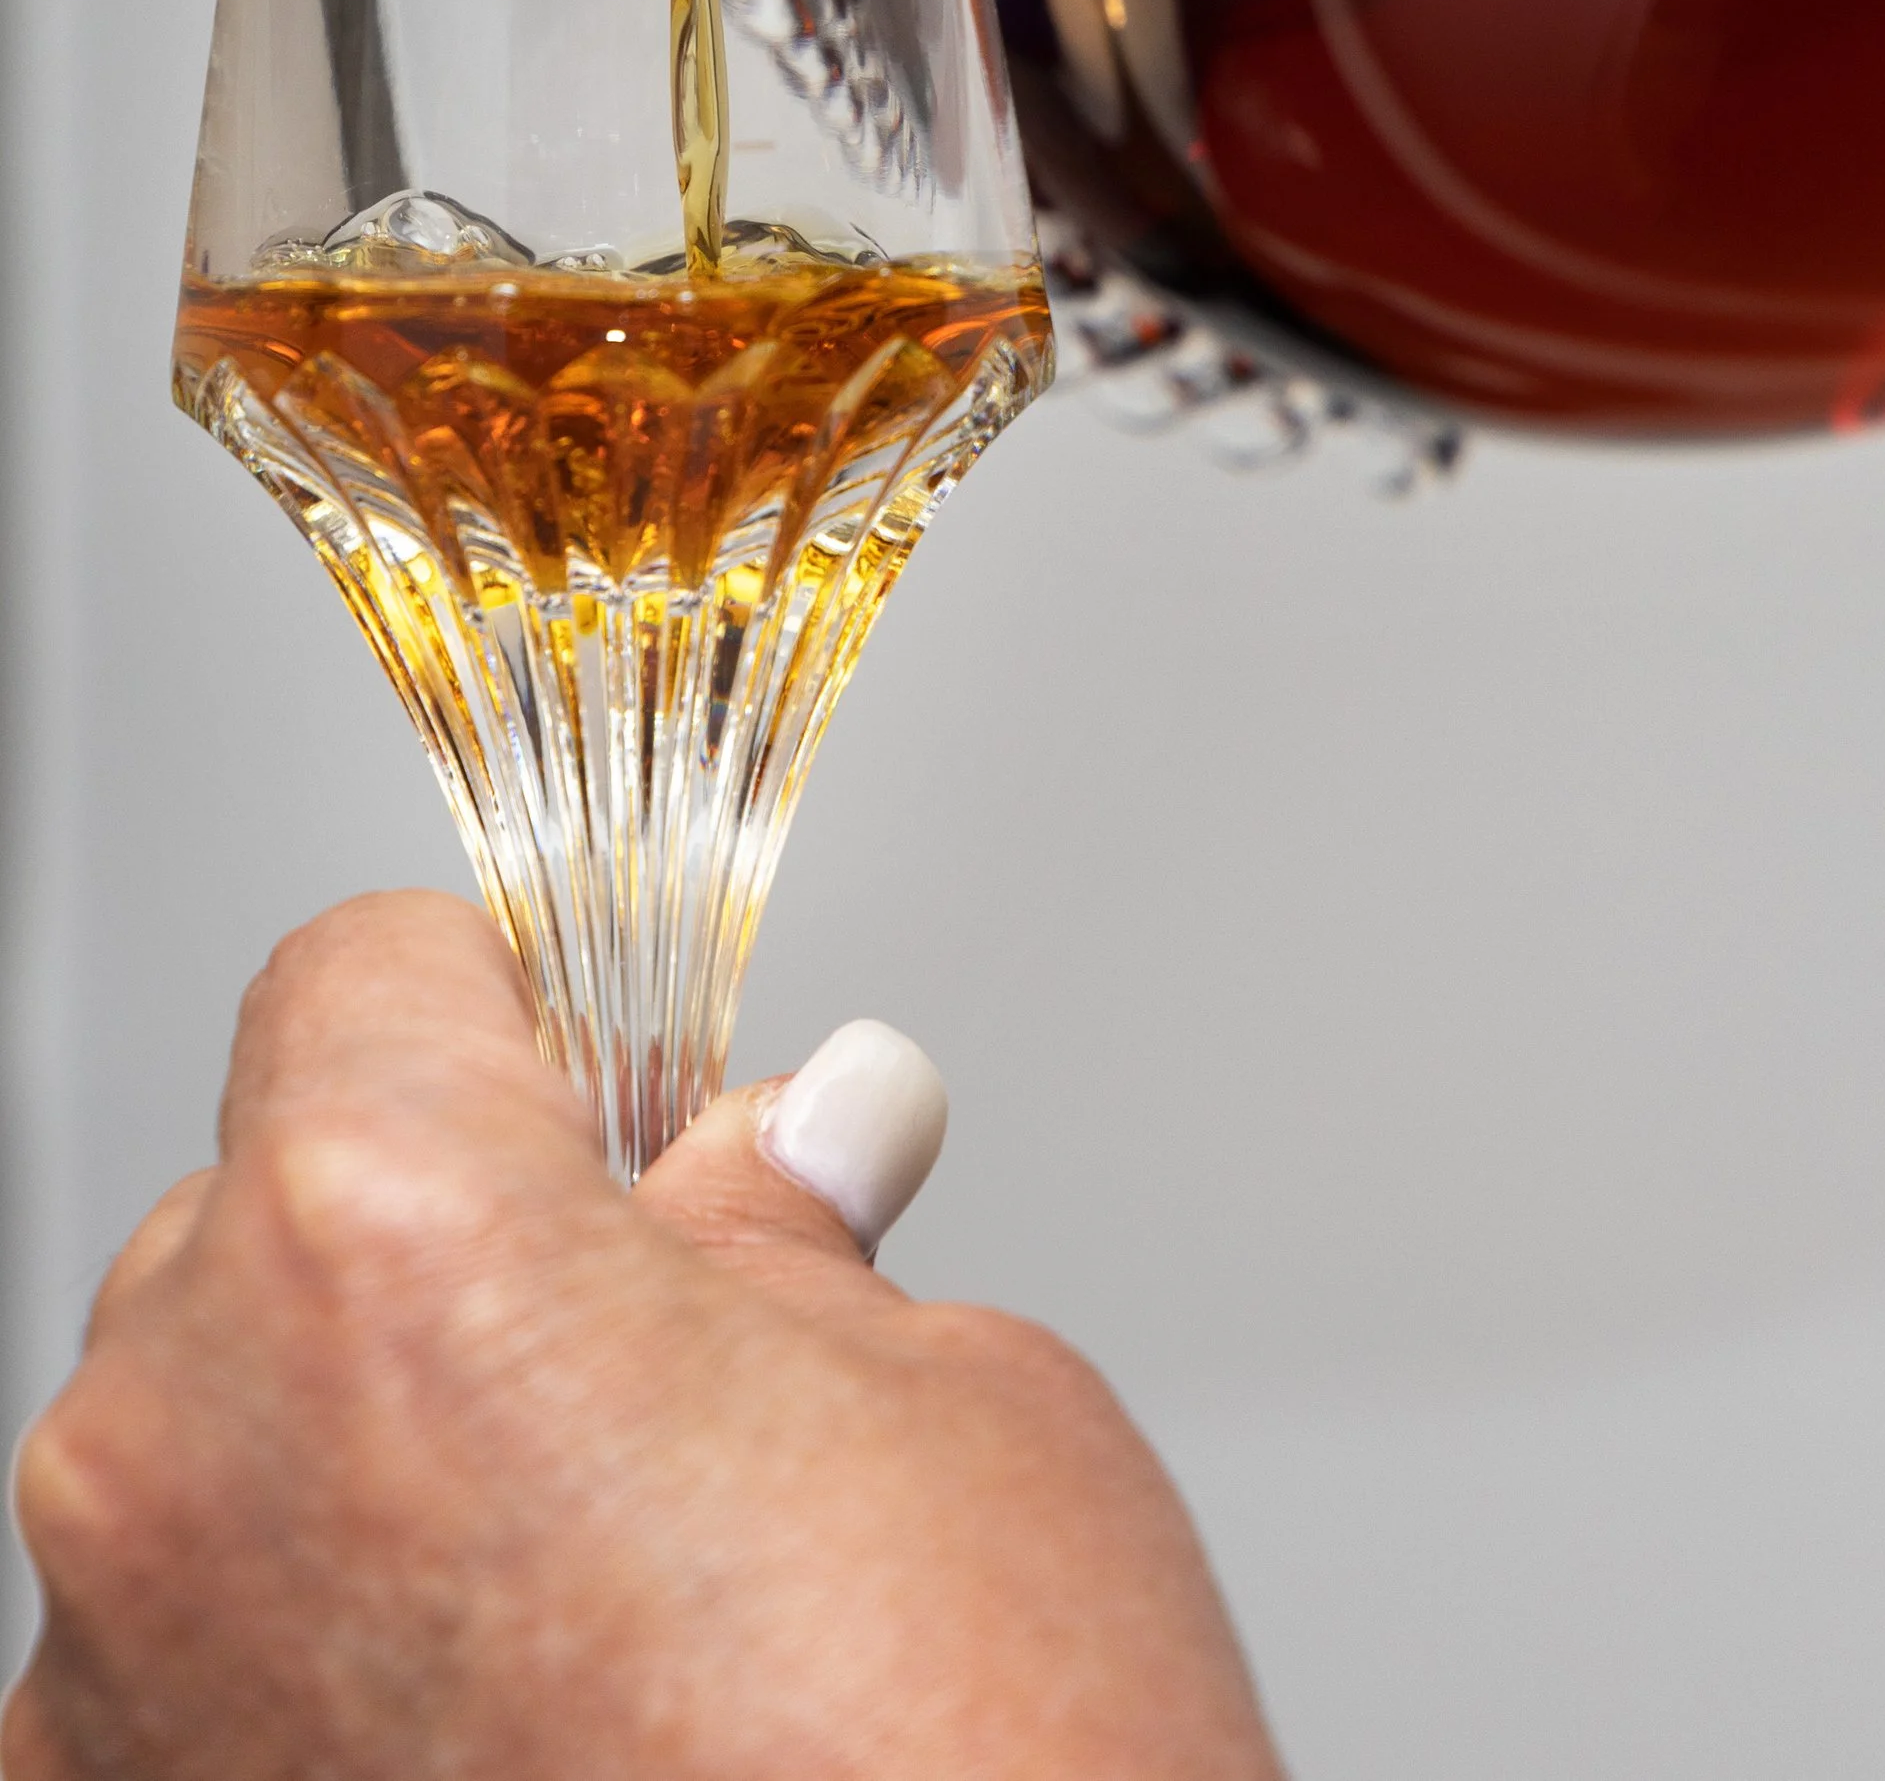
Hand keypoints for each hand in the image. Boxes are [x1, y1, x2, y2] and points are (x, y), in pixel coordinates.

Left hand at [6, 896, 1282, 1780]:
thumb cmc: (975, 1779)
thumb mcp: (960, 1398)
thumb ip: (792, 1237)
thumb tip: (787, 1150)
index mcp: (380, 1243)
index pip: (360, 977)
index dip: (512, 1013)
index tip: (597, 1079)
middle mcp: (181, 1453)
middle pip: (267, 1218)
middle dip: (444, 1252)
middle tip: (650, 1364)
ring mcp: (114, 1691)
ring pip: (220, 1453)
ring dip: (366, 1469)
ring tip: (597, 1600)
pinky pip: (191, 1664)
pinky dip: (318, 1664)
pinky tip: (518, 1735)